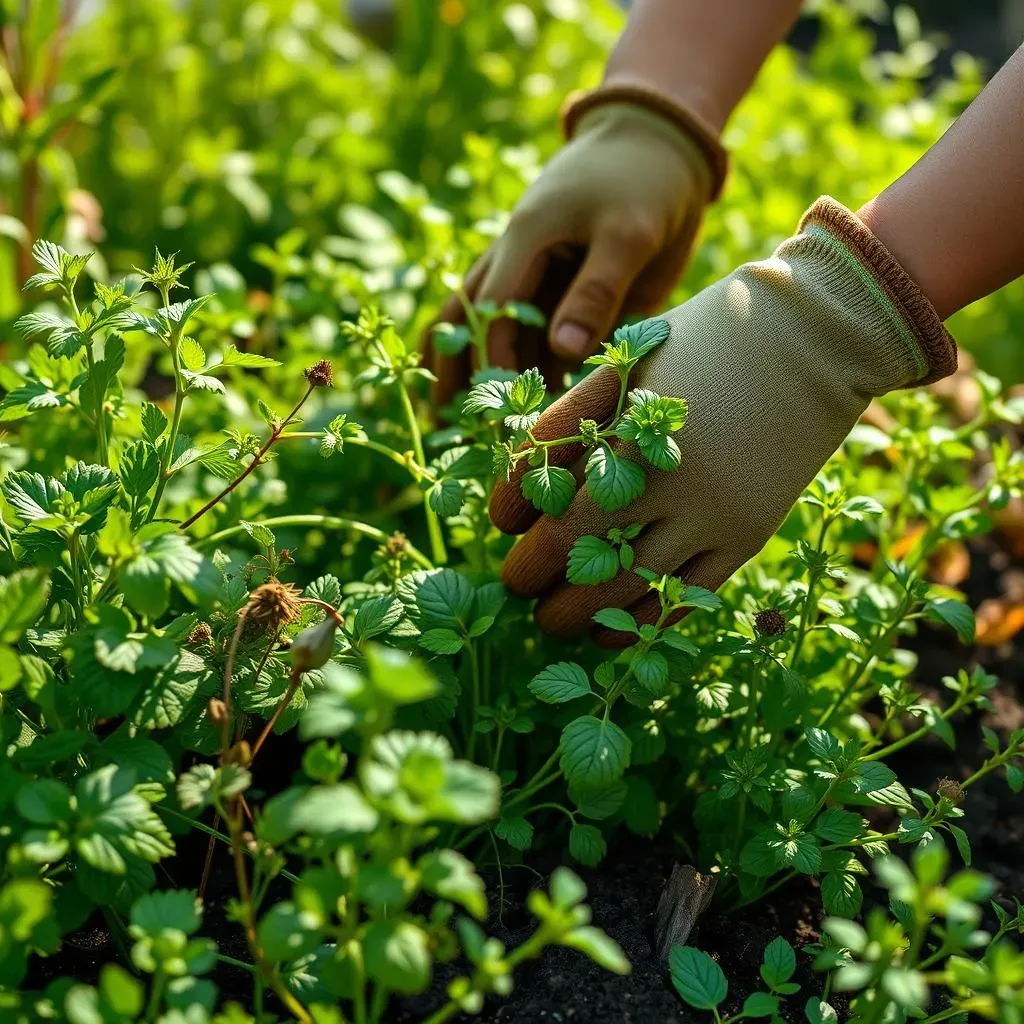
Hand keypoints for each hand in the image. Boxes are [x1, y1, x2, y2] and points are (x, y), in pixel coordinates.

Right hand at [430, 102, 714, 400]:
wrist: (660, 140)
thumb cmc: (647, 180)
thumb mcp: (630, 234)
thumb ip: (597, 291)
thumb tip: (563, 350)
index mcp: (525, 240)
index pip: (490, 311)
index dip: (491, 360)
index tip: (498, 409)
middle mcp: (516, 256)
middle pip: (466, 317)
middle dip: (455, 367)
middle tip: (443, 422)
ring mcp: (533, 268)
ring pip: (486, 323)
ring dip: (474, 366)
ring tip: (461, 417)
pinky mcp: (556, 279)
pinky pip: (523, 324)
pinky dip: (516, 358)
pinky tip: (517, 395)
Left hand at [488, 198, 956, 645]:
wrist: (815, 338)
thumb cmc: (706, 340)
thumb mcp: (629, 361)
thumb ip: (570, 419)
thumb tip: (516, 492)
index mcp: (627, 427)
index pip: (543, 491)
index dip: (512, 517)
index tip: (504, 526)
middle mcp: (668, 477)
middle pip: (572, 550)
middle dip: (530, 576)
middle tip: (517, 583)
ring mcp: (713, 514)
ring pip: (622, 588)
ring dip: (573, 613)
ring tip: (550, 618)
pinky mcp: (748, 537)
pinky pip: (683, 601)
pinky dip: (637, 624)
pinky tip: (607, 632)